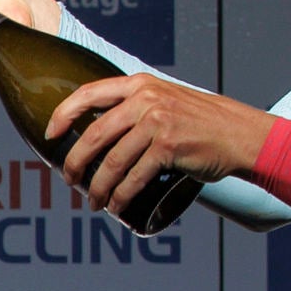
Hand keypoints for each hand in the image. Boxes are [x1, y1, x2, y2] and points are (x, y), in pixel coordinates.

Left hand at [42, 74, 273, 215]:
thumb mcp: (166, 99)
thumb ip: (137, 106)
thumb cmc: (201, 121)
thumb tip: (99, 131)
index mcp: (139, 84)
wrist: (241, 134)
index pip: (88, 93)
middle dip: (76, 162)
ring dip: (98, 186)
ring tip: (93, 201)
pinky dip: (121, 195)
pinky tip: (115, 205)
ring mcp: (157, 122)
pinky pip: (135, 177)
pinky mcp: (169, 147)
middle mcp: (146, 100)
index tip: (49, 135)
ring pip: (113, 161)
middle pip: (95, 134)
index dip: (62, 114)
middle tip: (69, 180)